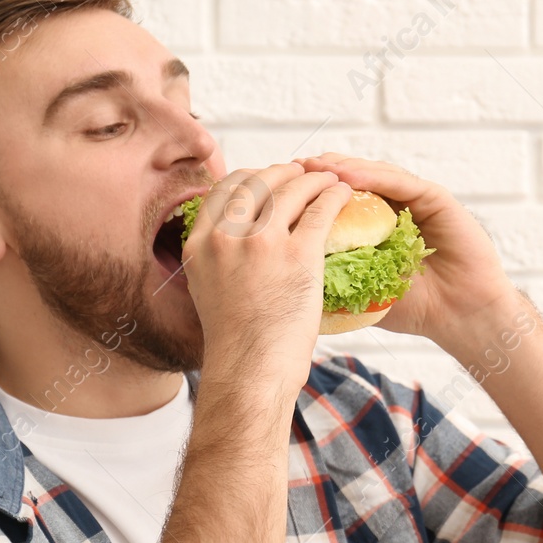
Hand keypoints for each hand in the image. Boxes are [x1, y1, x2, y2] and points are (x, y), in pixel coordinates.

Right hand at [182, 163, 351, 393]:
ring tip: (329, 179)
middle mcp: (226, 237)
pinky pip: (320, 210)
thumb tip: (235, 242)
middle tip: (302, 172)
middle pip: (258, 182)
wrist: (250, 371)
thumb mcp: (209, 290)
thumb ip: (218, 259)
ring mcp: (262, 243)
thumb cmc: (237, 343)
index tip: (267, 178)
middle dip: (283, 171)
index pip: (223, 189)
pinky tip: (342, 194)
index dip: (250, 176)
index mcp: (199, 244)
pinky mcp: (298, 254)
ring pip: (291, 189)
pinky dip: (334, 196)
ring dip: (314, 178)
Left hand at [293, 153, 517, 348]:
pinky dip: (373, 176)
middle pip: (349, 180)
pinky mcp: (435, 198)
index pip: (333, 202)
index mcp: (372, 228)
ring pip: (371, 174)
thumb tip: (279, 284)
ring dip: (340, 167)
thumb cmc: (414, 311)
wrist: (461, 318)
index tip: (272, 193)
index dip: (303, 195)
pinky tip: (348, 175)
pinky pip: (400, 182)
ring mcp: (413, 200)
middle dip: (316, 175)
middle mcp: (391, 208)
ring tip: (312, 165)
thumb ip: (329, 282)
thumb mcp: (359, 295)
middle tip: (287, 170)